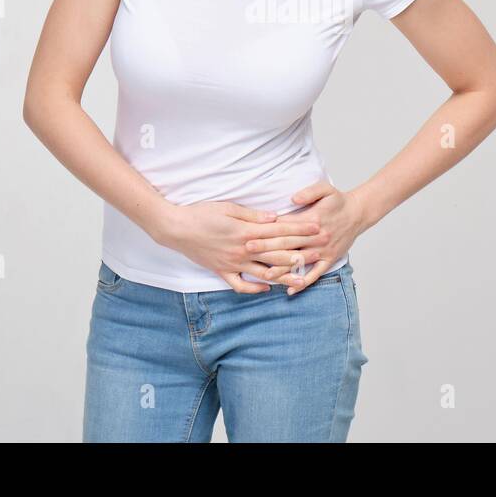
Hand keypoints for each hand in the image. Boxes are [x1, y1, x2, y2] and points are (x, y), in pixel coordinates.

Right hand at [157, 199, 323, 293]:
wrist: (175, 228)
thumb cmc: (201, 214)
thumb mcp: (229, 208)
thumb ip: (253, 215)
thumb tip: (275, 218)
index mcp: (245, 231)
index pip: (279, 231)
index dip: (300, 229)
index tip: (317, 228)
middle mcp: (242, 251)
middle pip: (277, 252)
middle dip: (300, 251)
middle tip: (320, 252)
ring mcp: (232, 263)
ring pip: (263, 273)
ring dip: (283, 276)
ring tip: (301, 279)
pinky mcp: (221, 271)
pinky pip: (240, 285)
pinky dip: (254, 288)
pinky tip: (266, 288)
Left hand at [248, 181, 370, 295]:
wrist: (358, 213)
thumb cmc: (338, 201)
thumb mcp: (325, 189)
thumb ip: (308, 192)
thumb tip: (292, 199)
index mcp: (312, 219)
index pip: (286, 225)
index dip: (268, 229)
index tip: (251, 231)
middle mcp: (316, 237)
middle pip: (288, 244)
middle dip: (267, 247)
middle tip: (248, 250)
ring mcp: (323, 250)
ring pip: (299, 261)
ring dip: (282, 269)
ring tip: (265, 275)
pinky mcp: (330, 259)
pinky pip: (316, 273)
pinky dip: (303, 282)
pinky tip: (291, 289)